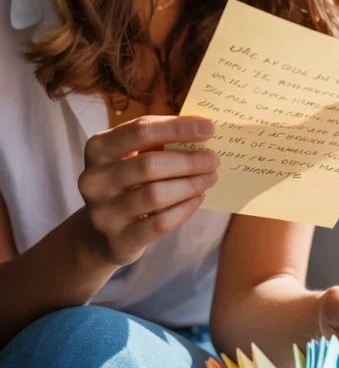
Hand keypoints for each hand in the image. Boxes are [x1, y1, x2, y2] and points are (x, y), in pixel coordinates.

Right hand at [76, 115, 218, 265]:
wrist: (98, 234)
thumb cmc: (124, 183)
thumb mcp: (130, 157)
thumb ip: (157, 142)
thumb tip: (201, 130)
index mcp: (98, 148)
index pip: (141, 130)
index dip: (177, 128)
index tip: (208, 128)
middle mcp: (94, 179)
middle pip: (148, 164)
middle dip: (188, 160)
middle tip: (213, 159)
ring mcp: (103, 212)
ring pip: (155, 195)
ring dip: (190, 184)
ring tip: (210, 178)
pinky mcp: (118, 239)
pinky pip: (159, 223)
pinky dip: (184, 209)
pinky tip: (198, 198)